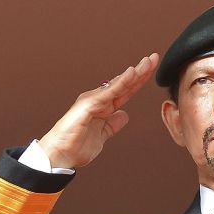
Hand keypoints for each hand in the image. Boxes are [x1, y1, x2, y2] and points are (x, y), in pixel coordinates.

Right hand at [38, 53, 159, 168]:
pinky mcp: (88, 105)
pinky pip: (109, 92)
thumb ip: (112, 125)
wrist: (59, 156)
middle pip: (124, 84)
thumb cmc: (76, 146)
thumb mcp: (102, 136)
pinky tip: (132, 73)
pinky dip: (121, 82)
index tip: (151, 70)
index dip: (139, 81)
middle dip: (140, 71)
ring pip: (118, 84)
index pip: (125, 91)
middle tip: (155, 58)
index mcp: (103, 107)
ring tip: (148, 62)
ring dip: (134, 73)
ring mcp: (93, 101)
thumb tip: (124, 115)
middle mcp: (99, 100)